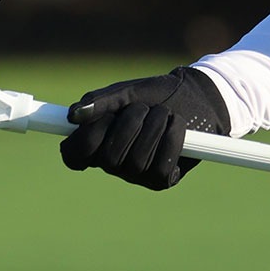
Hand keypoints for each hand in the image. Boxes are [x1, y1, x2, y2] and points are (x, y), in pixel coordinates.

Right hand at [59, 67, 230, 189]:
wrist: (196, 97)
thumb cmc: (156, 94)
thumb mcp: (127, 91)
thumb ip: (100, 101)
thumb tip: (73, 116)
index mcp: (98, 141)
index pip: (74, 156)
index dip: (83, 140)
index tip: (103, 118)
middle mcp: (114, 163)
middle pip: (107, 158)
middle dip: (128, 125)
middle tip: (143, 108)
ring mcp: (137, 174)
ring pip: (137, 162)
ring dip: (153, 127)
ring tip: (163, 112)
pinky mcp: (162, 179)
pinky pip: (160, 167)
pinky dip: (172, 139)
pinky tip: (177, 125)